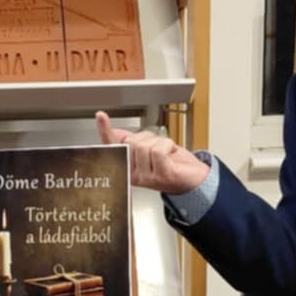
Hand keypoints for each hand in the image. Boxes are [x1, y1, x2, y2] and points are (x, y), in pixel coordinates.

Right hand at [95, 111, 210, 194]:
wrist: (195, 180)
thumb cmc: (173, 165)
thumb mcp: (150, 149)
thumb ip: (132, 141)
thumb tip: (115, 133)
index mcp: (129, 169)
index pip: (113, 147)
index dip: (105, 131)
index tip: (100, 116)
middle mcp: (135, 175)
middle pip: (131, 142)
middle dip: (146, 137)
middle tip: (157, 147)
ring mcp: (146, 177)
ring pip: (144, 146)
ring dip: (159, 142)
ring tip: (166, 152)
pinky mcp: (160, 175)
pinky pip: (157, 150)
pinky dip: (167, 146)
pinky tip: (171, 154)